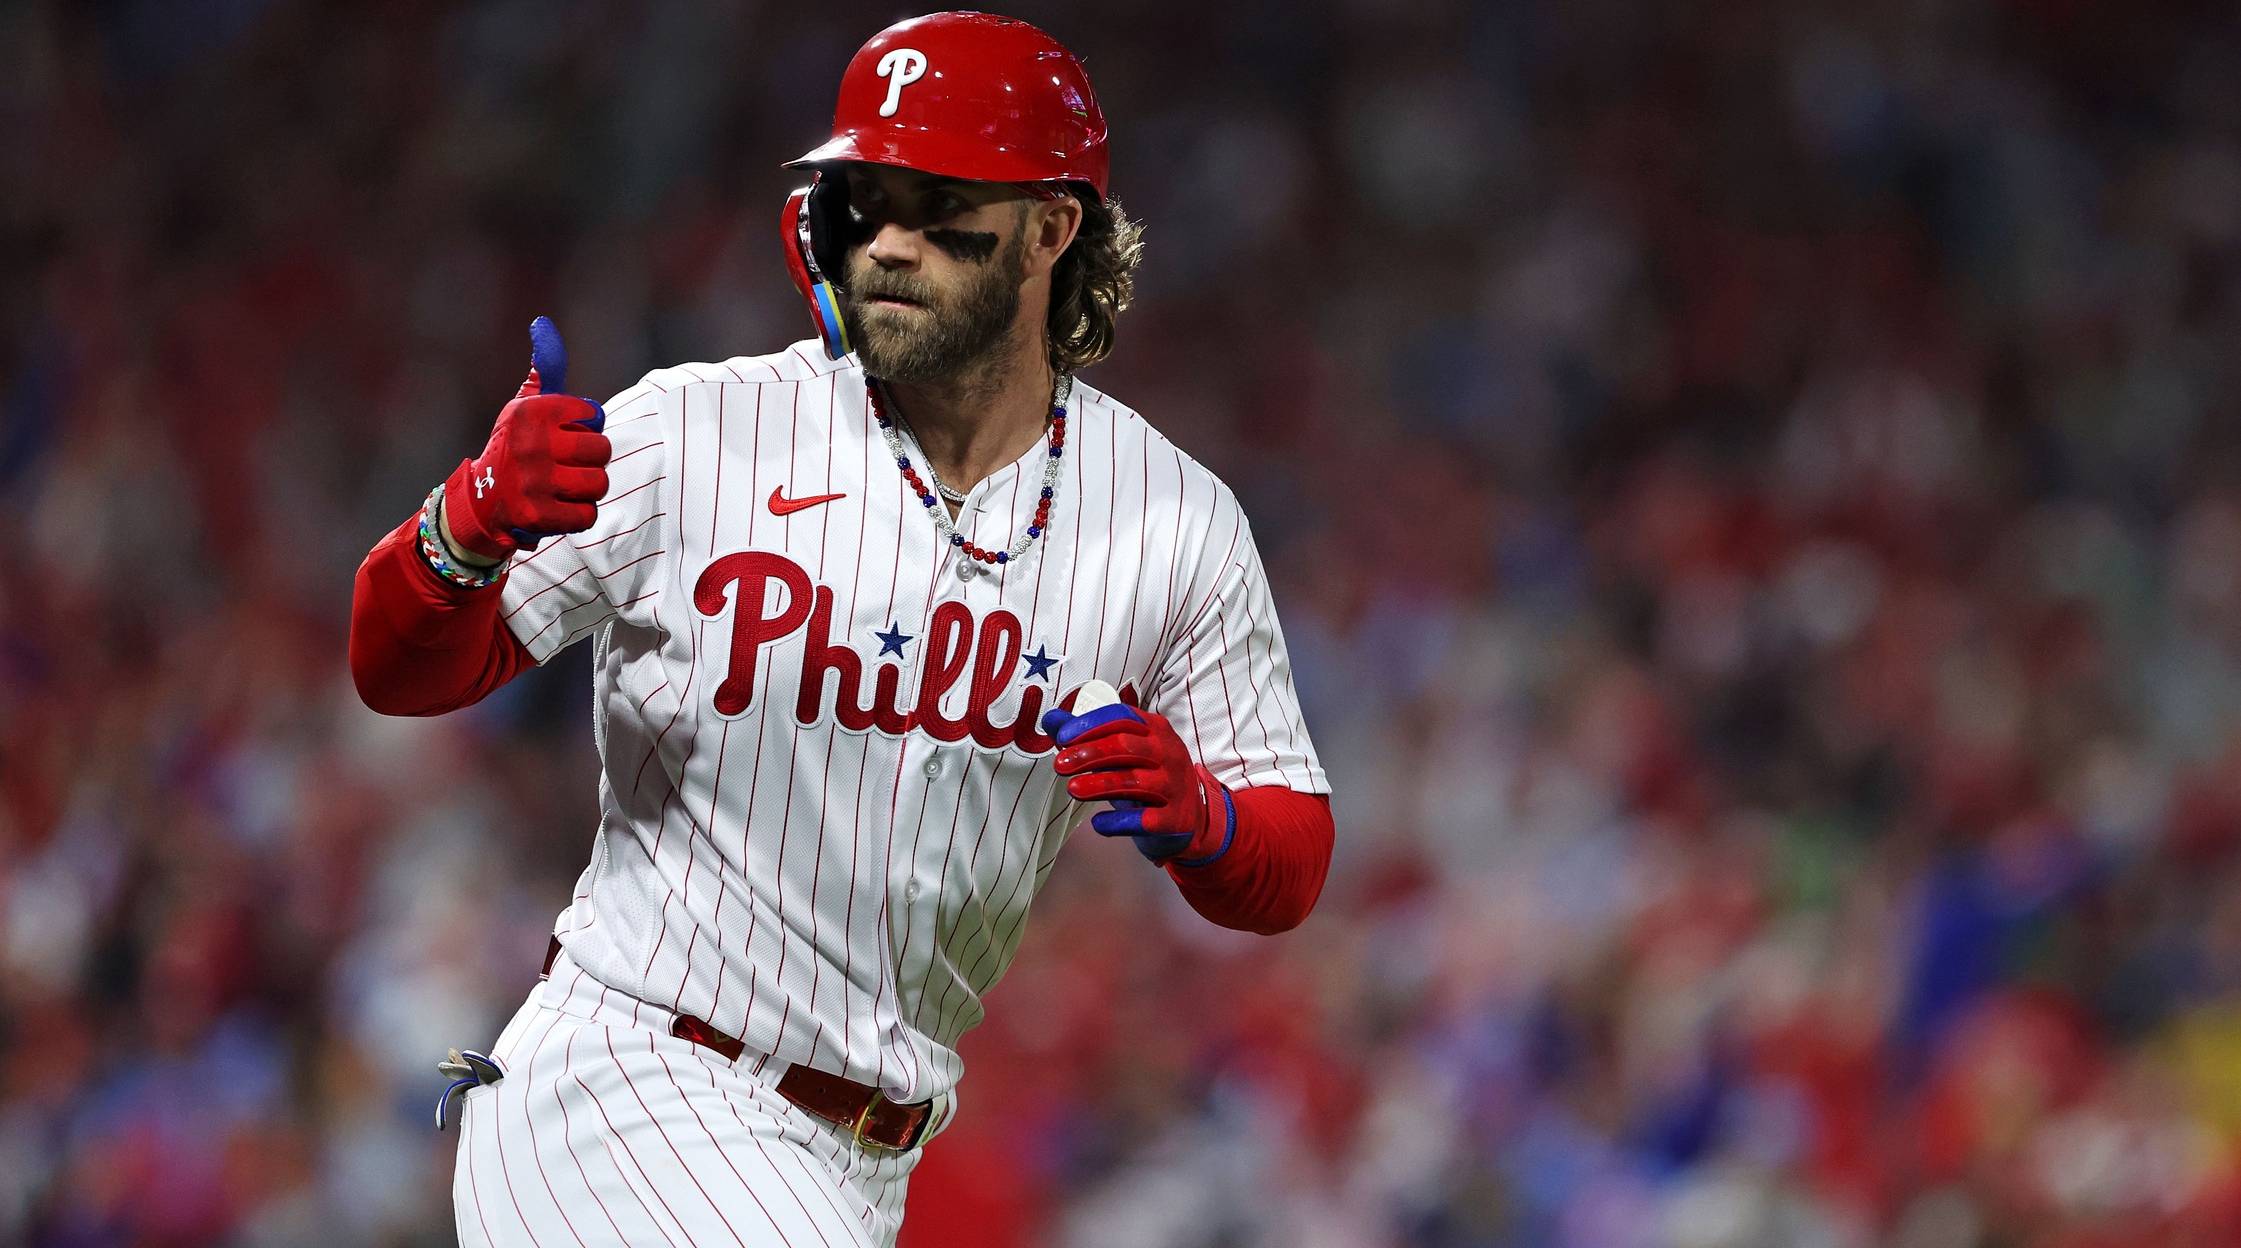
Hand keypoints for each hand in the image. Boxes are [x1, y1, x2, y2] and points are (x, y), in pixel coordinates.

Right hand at [442, 317, 610, 560]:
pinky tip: (560, 507)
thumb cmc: (515, 447)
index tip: (564, 434)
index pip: (593, 415)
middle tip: (569, 464)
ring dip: (588, 489)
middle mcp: (530, 444)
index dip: (585, 427)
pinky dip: (580, 515)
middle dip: (591, 459)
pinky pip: (589, 515)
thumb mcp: (524, 406)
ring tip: (566, 486)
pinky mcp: (538, 515)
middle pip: (602, 450)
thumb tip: (543, 323)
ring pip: (599, 483)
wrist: (482, 502)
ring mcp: (533, 481)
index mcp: (530, 412)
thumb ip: (545, 369)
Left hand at [1039, 702, 1230, 862]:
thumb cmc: (1148, 776)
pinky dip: (1118, 822)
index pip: (1122, 718)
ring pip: (1134, 781)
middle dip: (1089, 754)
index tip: (1063, 737)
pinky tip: (1098, 823)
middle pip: (1126, 746)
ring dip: (1099, 784)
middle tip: (1061, 765)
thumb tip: (1052, 720)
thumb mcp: (1123, 752)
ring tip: (1072, 788)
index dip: (1090, 725)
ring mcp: (1174, 786)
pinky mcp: (1174, 819)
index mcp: (1156, 730)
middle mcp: (1169, 753)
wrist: (1188, 818)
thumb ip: (1088, 734)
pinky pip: (1143, 820)